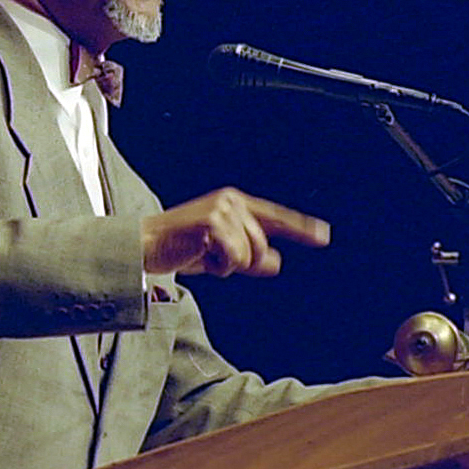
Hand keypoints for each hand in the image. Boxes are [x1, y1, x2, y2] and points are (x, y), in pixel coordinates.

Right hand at [141, 187, 329, 277]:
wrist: (144, 246)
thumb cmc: (179, 247)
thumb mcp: (220, 253)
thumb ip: (249, 256)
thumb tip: (277, 261)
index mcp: (235, 204)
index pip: (275, 217)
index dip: (301, 228)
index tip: (324, 236)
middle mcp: (232, 202)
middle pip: (262, 246)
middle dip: (241, 263)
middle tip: (211, 259)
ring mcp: (222, 210)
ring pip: (248, 255)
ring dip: (225, 265)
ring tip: (201, 255)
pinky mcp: (212, 223)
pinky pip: (233, 258)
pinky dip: (217, 266)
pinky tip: (197, 256)